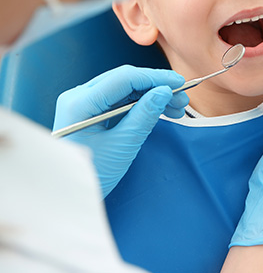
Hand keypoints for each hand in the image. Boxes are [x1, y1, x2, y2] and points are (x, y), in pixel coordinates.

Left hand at [53, 66, 187, 197]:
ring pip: (125, 88)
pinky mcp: (91, 110)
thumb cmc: (92, 174)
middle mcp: (79, 96)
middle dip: (156, 86)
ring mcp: (84, 102)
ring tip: (177, 106)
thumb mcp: (122, 146)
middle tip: (182, 98)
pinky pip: (121, 99)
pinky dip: (142, 103)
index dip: (155, 77)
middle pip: (125, 80)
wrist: (69, 195)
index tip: (179, 83)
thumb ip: (144, 115)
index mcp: (80, 102)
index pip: (124, 78)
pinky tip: (161, 109)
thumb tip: (164, 92)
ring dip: (152, 94)